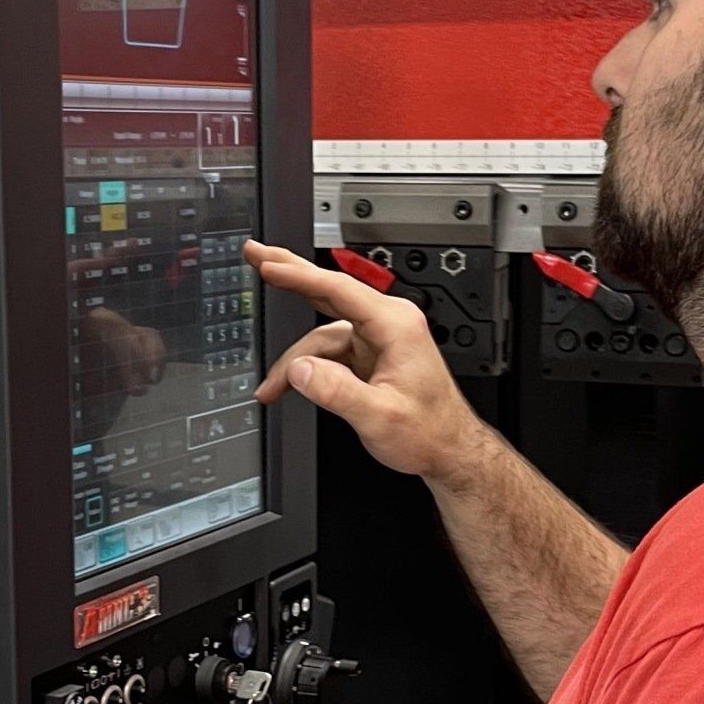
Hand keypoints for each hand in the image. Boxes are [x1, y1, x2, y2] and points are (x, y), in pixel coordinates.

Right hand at [245, 241, 483, 483]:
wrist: (448, 450)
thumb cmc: (429, 432)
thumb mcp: (380, 417)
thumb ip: (336, 391)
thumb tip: (301, 370)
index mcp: (396, 326)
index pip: (339, 290)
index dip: (299, 276)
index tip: (268, 264)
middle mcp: (387, 324)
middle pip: (327, 292)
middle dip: (288, 273)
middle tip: (255, 254)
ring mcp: (376, 338)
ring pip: (320, 335)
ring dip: (293, 360)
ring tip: (270, 387)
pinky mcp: (368, 354)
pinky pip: (328, 352)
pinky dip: (307, 367)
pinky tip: (289, 383)